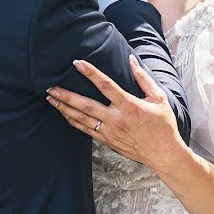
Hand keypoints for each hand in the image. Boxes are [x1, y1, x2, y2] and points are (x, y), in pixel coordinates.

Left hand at [46, 55, 182, 172]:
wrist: (163, 153)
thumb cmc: (163, 125)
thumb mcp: (158, 98)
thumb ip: (143, 78)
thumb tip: (131, 60)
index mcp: (129, 105)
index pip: (105, 85)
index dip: (90, 73)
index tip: (76, 63)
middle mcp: (116, 119)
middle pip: (85, 105)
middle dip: (66, 96)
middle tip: (50, 87)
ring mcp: (110, 132)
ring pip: (82, 119)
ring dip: (65, 108)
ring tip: (51, 99)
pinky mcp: (107, 141)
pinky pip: (85, 130)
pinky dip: (73, 121)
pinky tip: (64, 114)